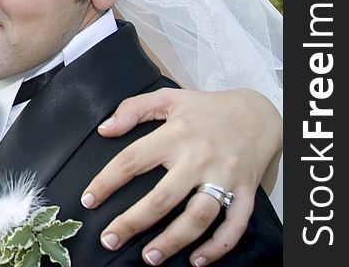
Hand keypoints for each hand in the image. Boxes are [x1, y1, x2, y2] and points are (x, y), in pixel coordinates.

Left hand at [80, 88, 281, 265]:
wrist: (259, 113)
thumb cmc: (207, 108)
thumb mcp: (167, 98)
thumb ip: (133, 109)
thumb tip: (105, 129)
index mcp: (176, 134)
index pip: (132, 160)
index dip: (106, 181)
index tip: (89, 199)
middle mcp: (199, 157)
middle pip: (162, 197)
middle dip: (133, 222)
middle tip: (110, 239)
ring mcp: (224, 177)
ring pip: (197, 217)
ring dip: (173, 241)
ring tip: (150, 257)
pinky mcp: (246, 192)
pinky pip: (234, 226)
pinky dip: (217, 247)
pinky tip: (196, 260)